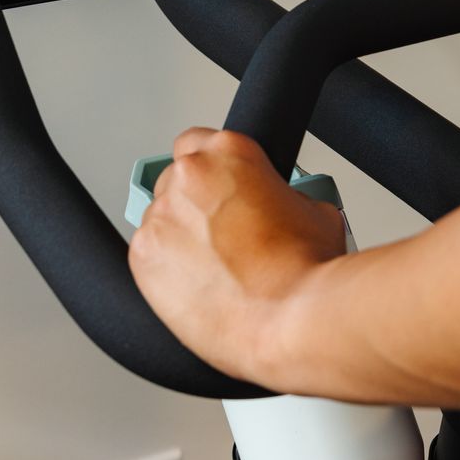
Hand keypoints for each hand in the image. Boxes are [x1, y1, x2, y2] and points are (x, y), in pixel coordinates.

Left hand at [130, 128, 347, 381]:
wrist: (289, 320)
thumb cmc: (305, 271)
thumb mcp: (316, 210)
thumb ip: (287, 196)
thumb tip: (284, 207)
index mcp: (229, 152)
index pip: (198, 140)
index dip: (210, 168)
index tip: (217, 187)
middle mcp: (188, 176)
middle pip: (176, 180)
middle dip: (196, 204)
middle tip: (222, 234)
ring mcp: (160, 217)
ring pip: (161, 219)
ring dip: (180, 237)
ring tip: (214, 269)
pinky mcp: (142, 258)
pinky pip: (147, 255)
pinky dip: (166, 269)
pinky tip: (198, 286)